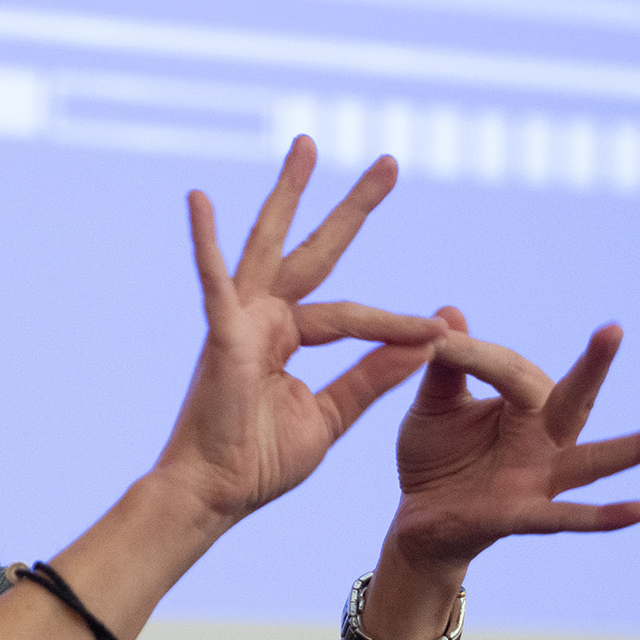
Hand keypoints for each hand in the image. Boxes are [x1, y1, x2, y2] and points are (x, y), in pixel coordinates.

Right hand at [158, 138, 445, 530]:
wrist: (215, 494)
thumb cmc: (259, 461)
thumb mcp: (332, 414)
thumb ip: (372, 375)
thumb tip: (425, 341)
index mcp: (288, 338)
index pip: (354, 315)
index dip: (398, 324)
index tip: (441, 330)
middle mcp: (264, 317)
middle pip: (314, 249)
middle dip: (352, 207)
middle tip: (392, 163)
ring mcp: (239, 319)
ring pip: (270, 244)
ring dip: (288, 193)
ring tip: (308, 146)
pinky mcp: (220, 333)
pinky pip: (214, 279)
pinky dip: (204, 240)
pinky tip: (198, 200)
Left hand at [388, 307, 639, 578]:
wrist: (416, 516)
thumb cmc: (435, 455)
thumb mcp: (434, 405)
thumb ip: (447, 366)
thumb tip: (449, 313)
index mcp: (524, 404)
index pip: (510, 369)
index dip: (472, 355)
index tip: (435, 338)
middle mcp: (544, 438)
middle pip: (576, 399)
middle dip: (594, 366)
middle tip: (614, 329)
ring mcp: (541, 478)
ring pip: (597, 461)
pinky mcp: (525, 515)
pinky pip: (568, 517)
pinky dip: (605, 516)